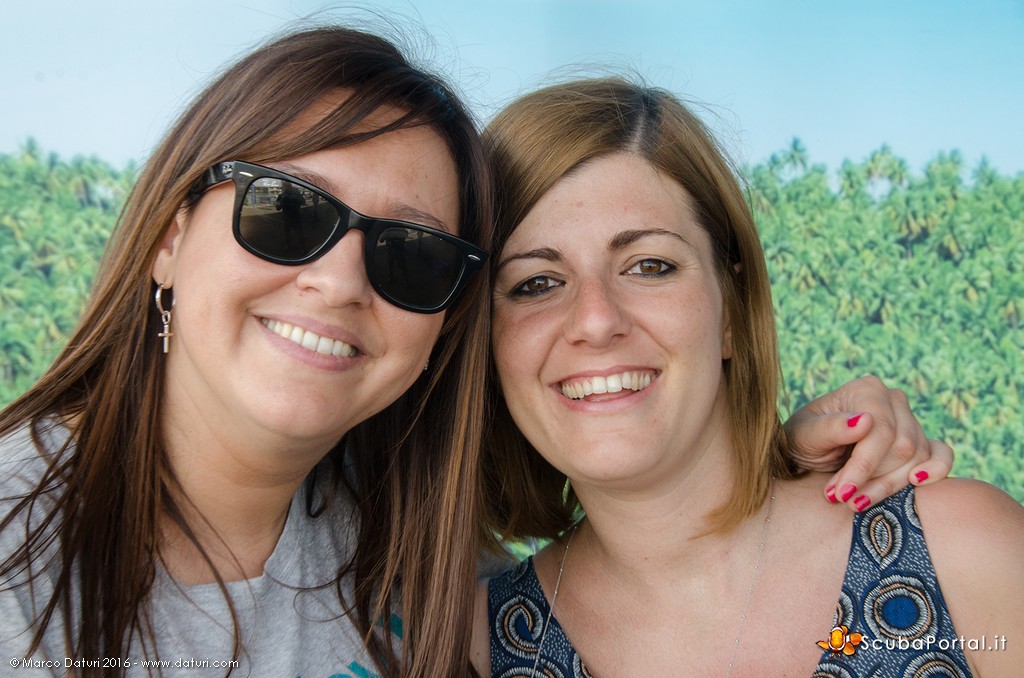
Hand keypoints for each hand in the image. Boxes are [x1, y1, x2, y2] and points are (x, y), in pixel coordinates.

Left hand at [784, 375, 953, 510]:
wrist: (808, 451)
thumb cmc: (803, 439)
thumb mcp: (805, 435)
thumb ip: (831, 428)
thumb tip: (865, 420)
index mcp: (867, 390)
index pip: (880, 431)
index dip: (862, 466)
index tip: (841, 492)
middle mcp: (894, 400)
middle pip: (901, 448)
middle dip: (871, 479)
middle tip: (841, 498)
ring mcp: (910, 420)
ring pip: (917, 458)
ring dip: (887, 486)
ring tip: (855, 500)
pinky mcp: (920, 442)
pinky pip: (942, 455)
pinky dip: (936, 470)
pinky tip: (917, 482)